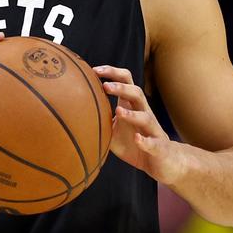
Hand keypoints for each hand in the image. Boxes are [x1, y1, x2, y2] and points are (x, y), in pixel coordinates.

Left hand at [95, 65, 189, 183]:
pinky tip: (137, 139)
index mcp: (132, 107)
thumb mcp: (112, 131)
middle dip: (122, 88)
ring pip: (146, 117)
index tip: (94, 70)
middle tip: (105, 86)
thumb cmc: (134, 143)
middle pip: (136, 94)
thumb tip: (70, 114)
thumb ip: (98, 120)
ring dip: (132, 114)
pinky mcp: (159, 147)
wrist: (162, 162)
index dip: (112, 73)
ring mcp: (152, 130)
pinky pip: (153, 142)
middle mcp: (144, 114)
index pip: (126, 82)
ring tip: (118, 111)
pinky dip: (145, 141)